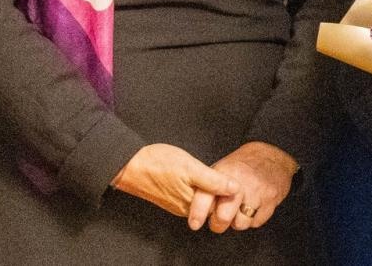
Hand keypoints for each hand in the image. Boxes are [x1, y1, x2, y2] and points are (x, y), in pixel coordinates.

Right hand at [111, 143, 238, 226]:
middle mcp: (185, 208)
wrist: (128, 164)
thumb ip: (213, 181)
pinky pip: (193, 195)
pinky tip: (207, 177)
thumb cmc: (158, 163)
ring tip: (223, 175)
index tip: (243, 182)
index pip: (220, 208)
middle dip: (225, 194)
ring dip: (214, 190)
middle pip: (213, 205)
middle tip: (235, 177)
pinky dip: (203, 188)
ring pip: (204, 200)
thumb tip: (235, 189)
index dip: (233, 196)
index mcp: (191, 204)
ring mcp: (178, 202)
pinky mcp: (172, 196)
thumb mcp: (191, 168)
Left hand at [202, 141, 298, 232]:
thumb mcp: (223, 168)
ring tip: (240, 209)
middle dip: (219, 224)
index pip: (207, 195)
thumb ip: (208, 188)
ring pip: (240, 223)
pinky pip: (256, 223)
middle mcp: (240, 183)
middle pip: (223, 217)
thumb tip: (193, 210)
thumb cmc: (243, 165)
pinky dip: (253, 219)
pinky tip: (254, 206)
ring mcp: (257, 191)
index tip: (195, 224)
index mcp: (224, 173)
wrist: (273, 155)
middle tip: (220, 219)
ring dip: (238, 221)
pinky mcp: (271, 198)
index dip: (198, 212)